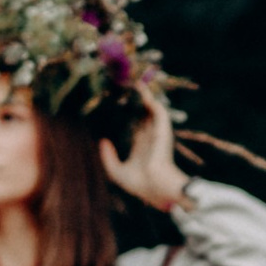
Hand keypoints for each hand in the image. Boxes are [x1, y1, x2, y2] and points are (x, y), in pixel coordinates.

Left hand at [100, 92, 185, 210]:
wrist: (156, 187)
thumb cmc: (139, 184)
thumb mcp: (116, 171)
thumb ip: (108, 157)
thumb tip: (103, 141)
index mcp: (141, 147)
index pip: (135, 126)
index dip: (127, 115)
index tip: (116, 103)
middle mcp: (149, 137)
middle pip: (143, 114)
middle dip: (135, 101)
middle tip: (124, 85)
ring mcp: (156, 132)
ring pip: (150, 109)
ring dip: (143, 95)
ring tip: (132, 79)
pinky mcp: (162, 129)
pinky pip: (157, 109)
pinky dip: (150, 97)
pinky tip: (139, 85)